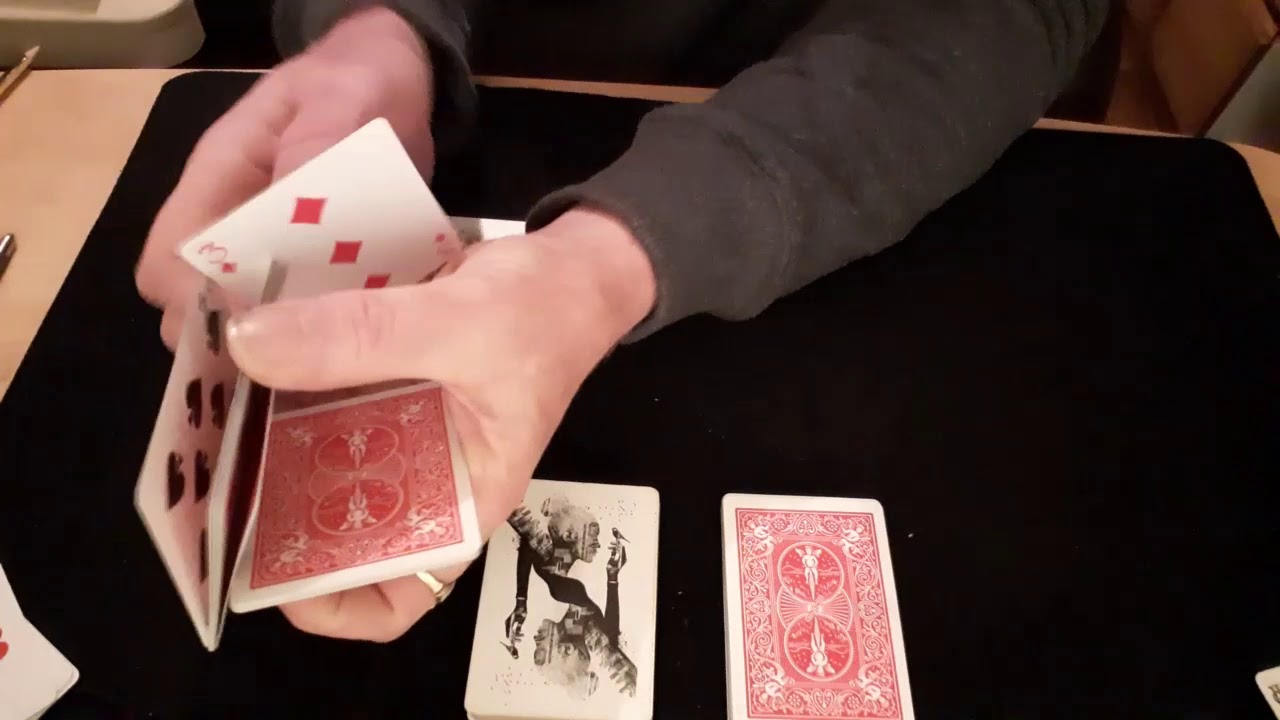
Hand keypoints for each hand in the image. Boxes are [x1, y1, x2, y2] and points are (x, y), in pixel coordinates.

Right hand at [135, 6, 434, 347]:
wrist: (391, 81)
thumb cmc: (358, 84)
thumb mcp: (342, 101)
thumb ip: (312, 151)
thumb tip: (279, 222)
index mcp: (219, 178)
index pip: (169, 260)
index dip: (196, 307)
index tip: (251, 338)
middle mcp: (232, 220)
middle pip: (198, 301)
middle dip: (238, 336)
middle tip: (299, 366)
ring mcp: (270, 247)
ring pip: (250, 314)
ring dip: (284, 342)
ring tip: (332, 369)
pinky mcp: (310, 265)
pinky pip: (302, 312)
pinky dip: (325, 335)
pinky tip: (363, 353)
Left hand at [224, 208, 656, 640]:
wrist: (574, 261)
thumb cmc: (545, 315)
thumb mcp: (458, 326)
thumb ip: (360, 336)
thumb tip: (248, 345)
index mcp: (458, 500)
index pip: (396, 592)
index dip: (328, 599)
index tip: (265, 567)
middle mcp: (421, 476)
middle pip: (335, 520)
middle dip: (271, 503)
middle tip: (210, 466)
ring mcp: (398, 429)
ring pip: (317, 453)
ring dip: (264, 432)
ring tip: (209, 402)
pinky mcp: (383, 381)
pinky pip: (322, 393)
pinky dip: (283, 374)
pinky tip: (243, 346)